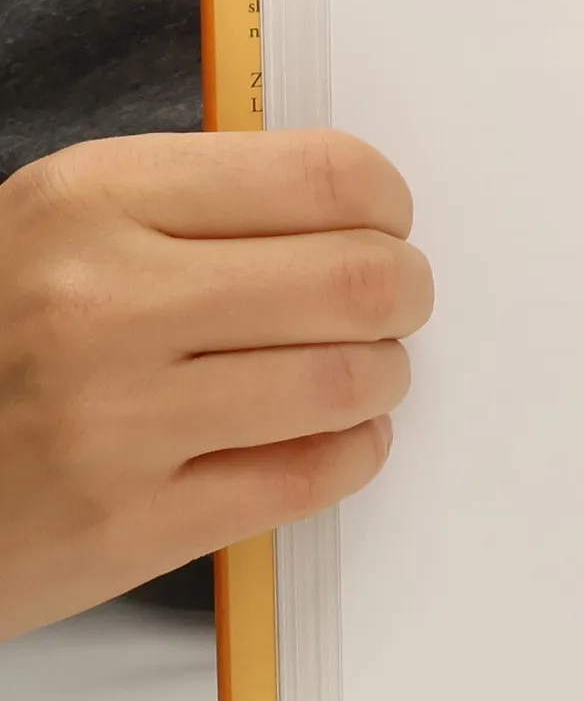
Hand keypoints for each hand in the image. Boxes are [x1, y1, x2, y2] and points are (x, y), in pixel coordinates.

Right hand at [0, 130, 432, 640]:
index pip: (326, 176)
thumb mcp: (62, 225)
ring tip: (355, 375)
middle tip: (393, 305)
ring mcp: (114, 419)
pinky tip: (332, 437)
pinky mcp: (130, 524)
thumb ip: (198, 203)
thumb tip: (359, 207)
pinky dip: (353, 451)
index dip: (387, 205)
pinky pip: (313, 476)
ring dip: (381, 377)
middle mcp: (102, 300)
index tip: (387, 226)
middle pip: (360, 280)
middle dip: (405, 294)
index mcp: (93, 198)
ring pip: (350, 380)